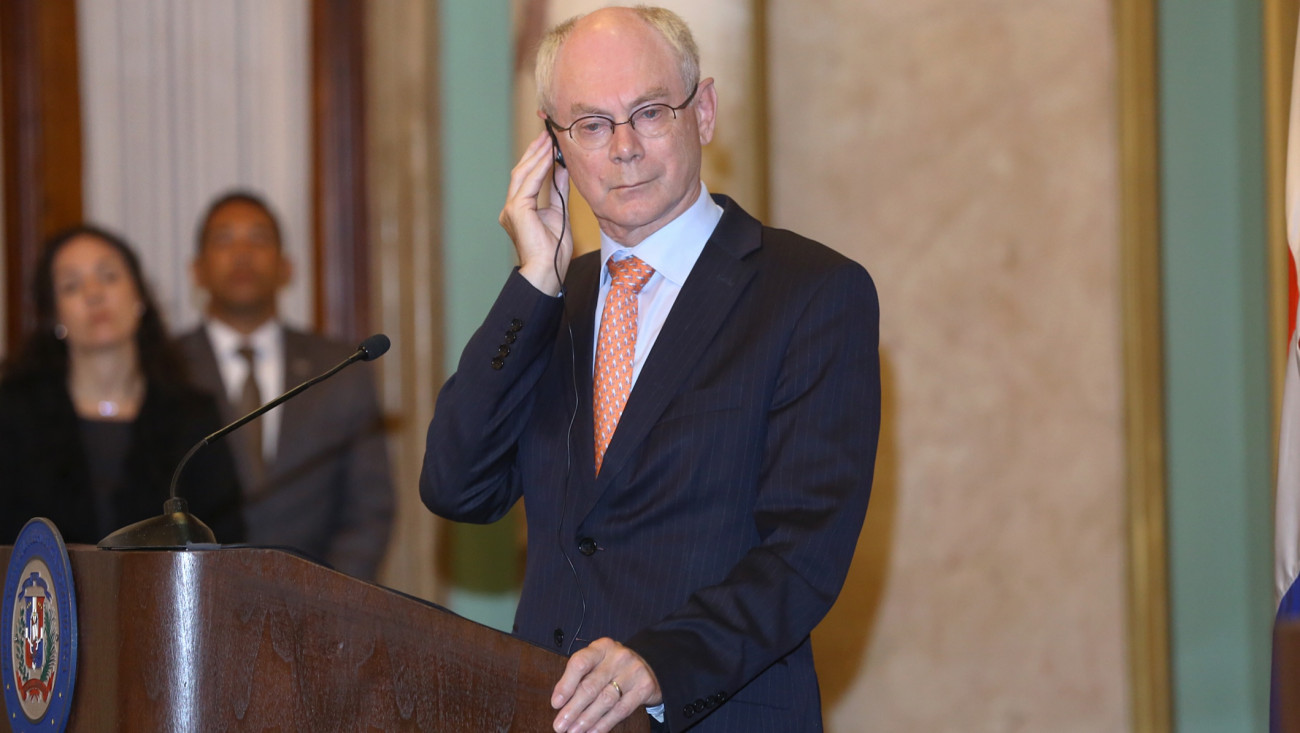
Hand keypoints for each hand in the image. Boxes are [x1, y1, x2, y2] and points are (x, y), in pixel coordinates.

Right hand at [499, 130, 572, 295]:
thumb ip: (558, 191)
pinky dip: (540, 168)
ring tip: (548, 140)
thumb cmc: (553, 251)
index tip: (548, 143)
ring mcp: (511, 208)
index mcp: (519, 209)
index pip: (527, 177)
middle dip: (535, 152)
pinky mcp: (517, 210)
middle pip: (521, 172)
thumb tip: (562, 169)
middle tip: (547, 135)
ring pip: (523, 174)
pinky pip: (529, 183)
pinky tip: (550, 157)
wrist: (547, 271)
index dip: (536, 159)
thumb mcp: (559, 213)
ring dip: (537, 156)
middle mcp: (511, 207)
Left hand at [551, 637, 661, 732]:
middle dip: (573, 709)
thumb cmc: (614, 666)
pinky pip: (621, 710)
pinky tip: (592, 732)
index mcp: (601, 647)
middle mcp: (617, 657)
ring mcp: (633, 672)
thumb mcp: (598, 662)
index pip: (580, 663)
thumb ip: (581, 677)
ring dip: (586, 719)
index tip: (556, 704)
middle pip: (591, 685)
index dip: (566, 684)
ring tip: (573, 731)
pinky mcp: (644, 688)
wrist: (649, 665)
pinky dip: (604, 723)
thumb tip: (560, 703)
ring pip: (605, 700)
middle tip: (560, 725)